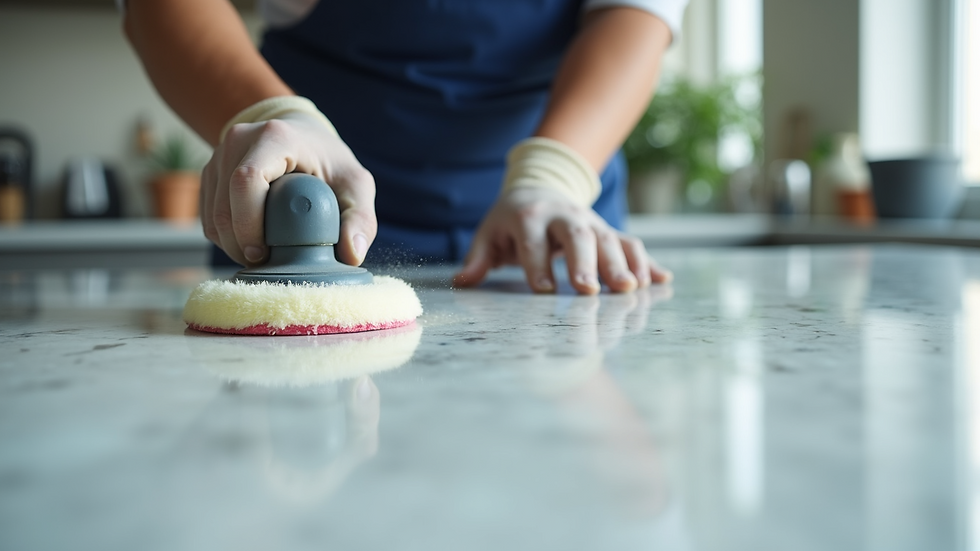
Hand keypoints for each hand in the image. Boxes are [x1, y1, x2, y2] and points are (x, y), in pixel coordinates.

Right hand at [200, 112, 376, 266]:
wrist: (304, 137)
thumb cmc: (331, 162)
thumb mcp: (356, 185)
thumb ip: (360, 219)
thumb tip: (351, 255)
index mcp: (275, 137)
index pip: (247, 180)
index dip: (248, 222)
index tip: (263, 253)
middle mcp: (240, 140)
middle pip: (224, 201)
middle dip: (238, 241)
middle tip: (262, 263)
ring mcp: (219, 154)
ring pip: (211, 212)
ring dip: (230, 243)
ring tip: (259, 257)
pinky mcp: (210, 172)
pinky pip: (207, 214)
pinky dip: (224, 236)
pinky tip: (248, 245)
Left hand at [453, 187, 671, 293]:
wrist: (540, 185)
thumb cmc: (509, 220)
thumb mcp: (488, 234)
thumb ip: (477, 259)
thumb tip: (462, 282)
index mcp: (529, 217)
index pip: (533, 242)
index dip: (538, 266)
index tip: (545, 291)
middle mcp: (564, 216)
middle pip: (577, 236)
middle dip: (585, 263)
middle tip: (590, 291)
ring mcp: (591, 222)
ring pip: (610, 239)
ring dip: (623, 264)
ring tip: (631, 290)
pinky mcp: (609, 230)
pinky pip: (632, 244)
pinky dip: (648, 262)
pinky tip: (661, 281)